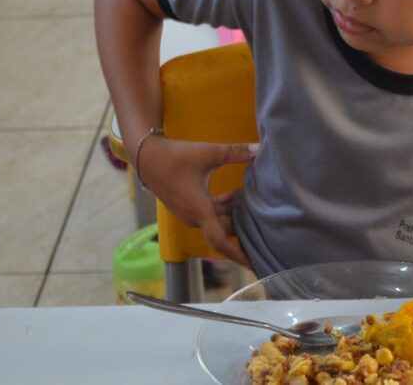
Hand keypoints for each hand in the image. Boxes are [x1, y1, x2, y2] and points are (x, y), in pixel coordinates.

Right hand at [134, 136, 258, 267]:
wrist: (147, 156)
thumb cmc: (175, 156)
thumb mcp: (208, 152)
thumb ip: (235, 151)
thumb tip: (260, 148)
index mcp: (200, 210)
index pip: (220, 240)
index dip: (237, 254)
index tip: (253, 264)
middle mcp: (194, 217)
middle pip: (224, 230)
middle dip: (242, 227)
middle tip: (265, 223)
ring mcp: (189, 214)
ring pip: (217, 222)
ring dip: (233, 215)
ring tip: (253, 205)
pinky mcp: (187, 208)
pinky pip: (209, 215)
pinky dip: (223, 209)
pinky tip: (234, 195)